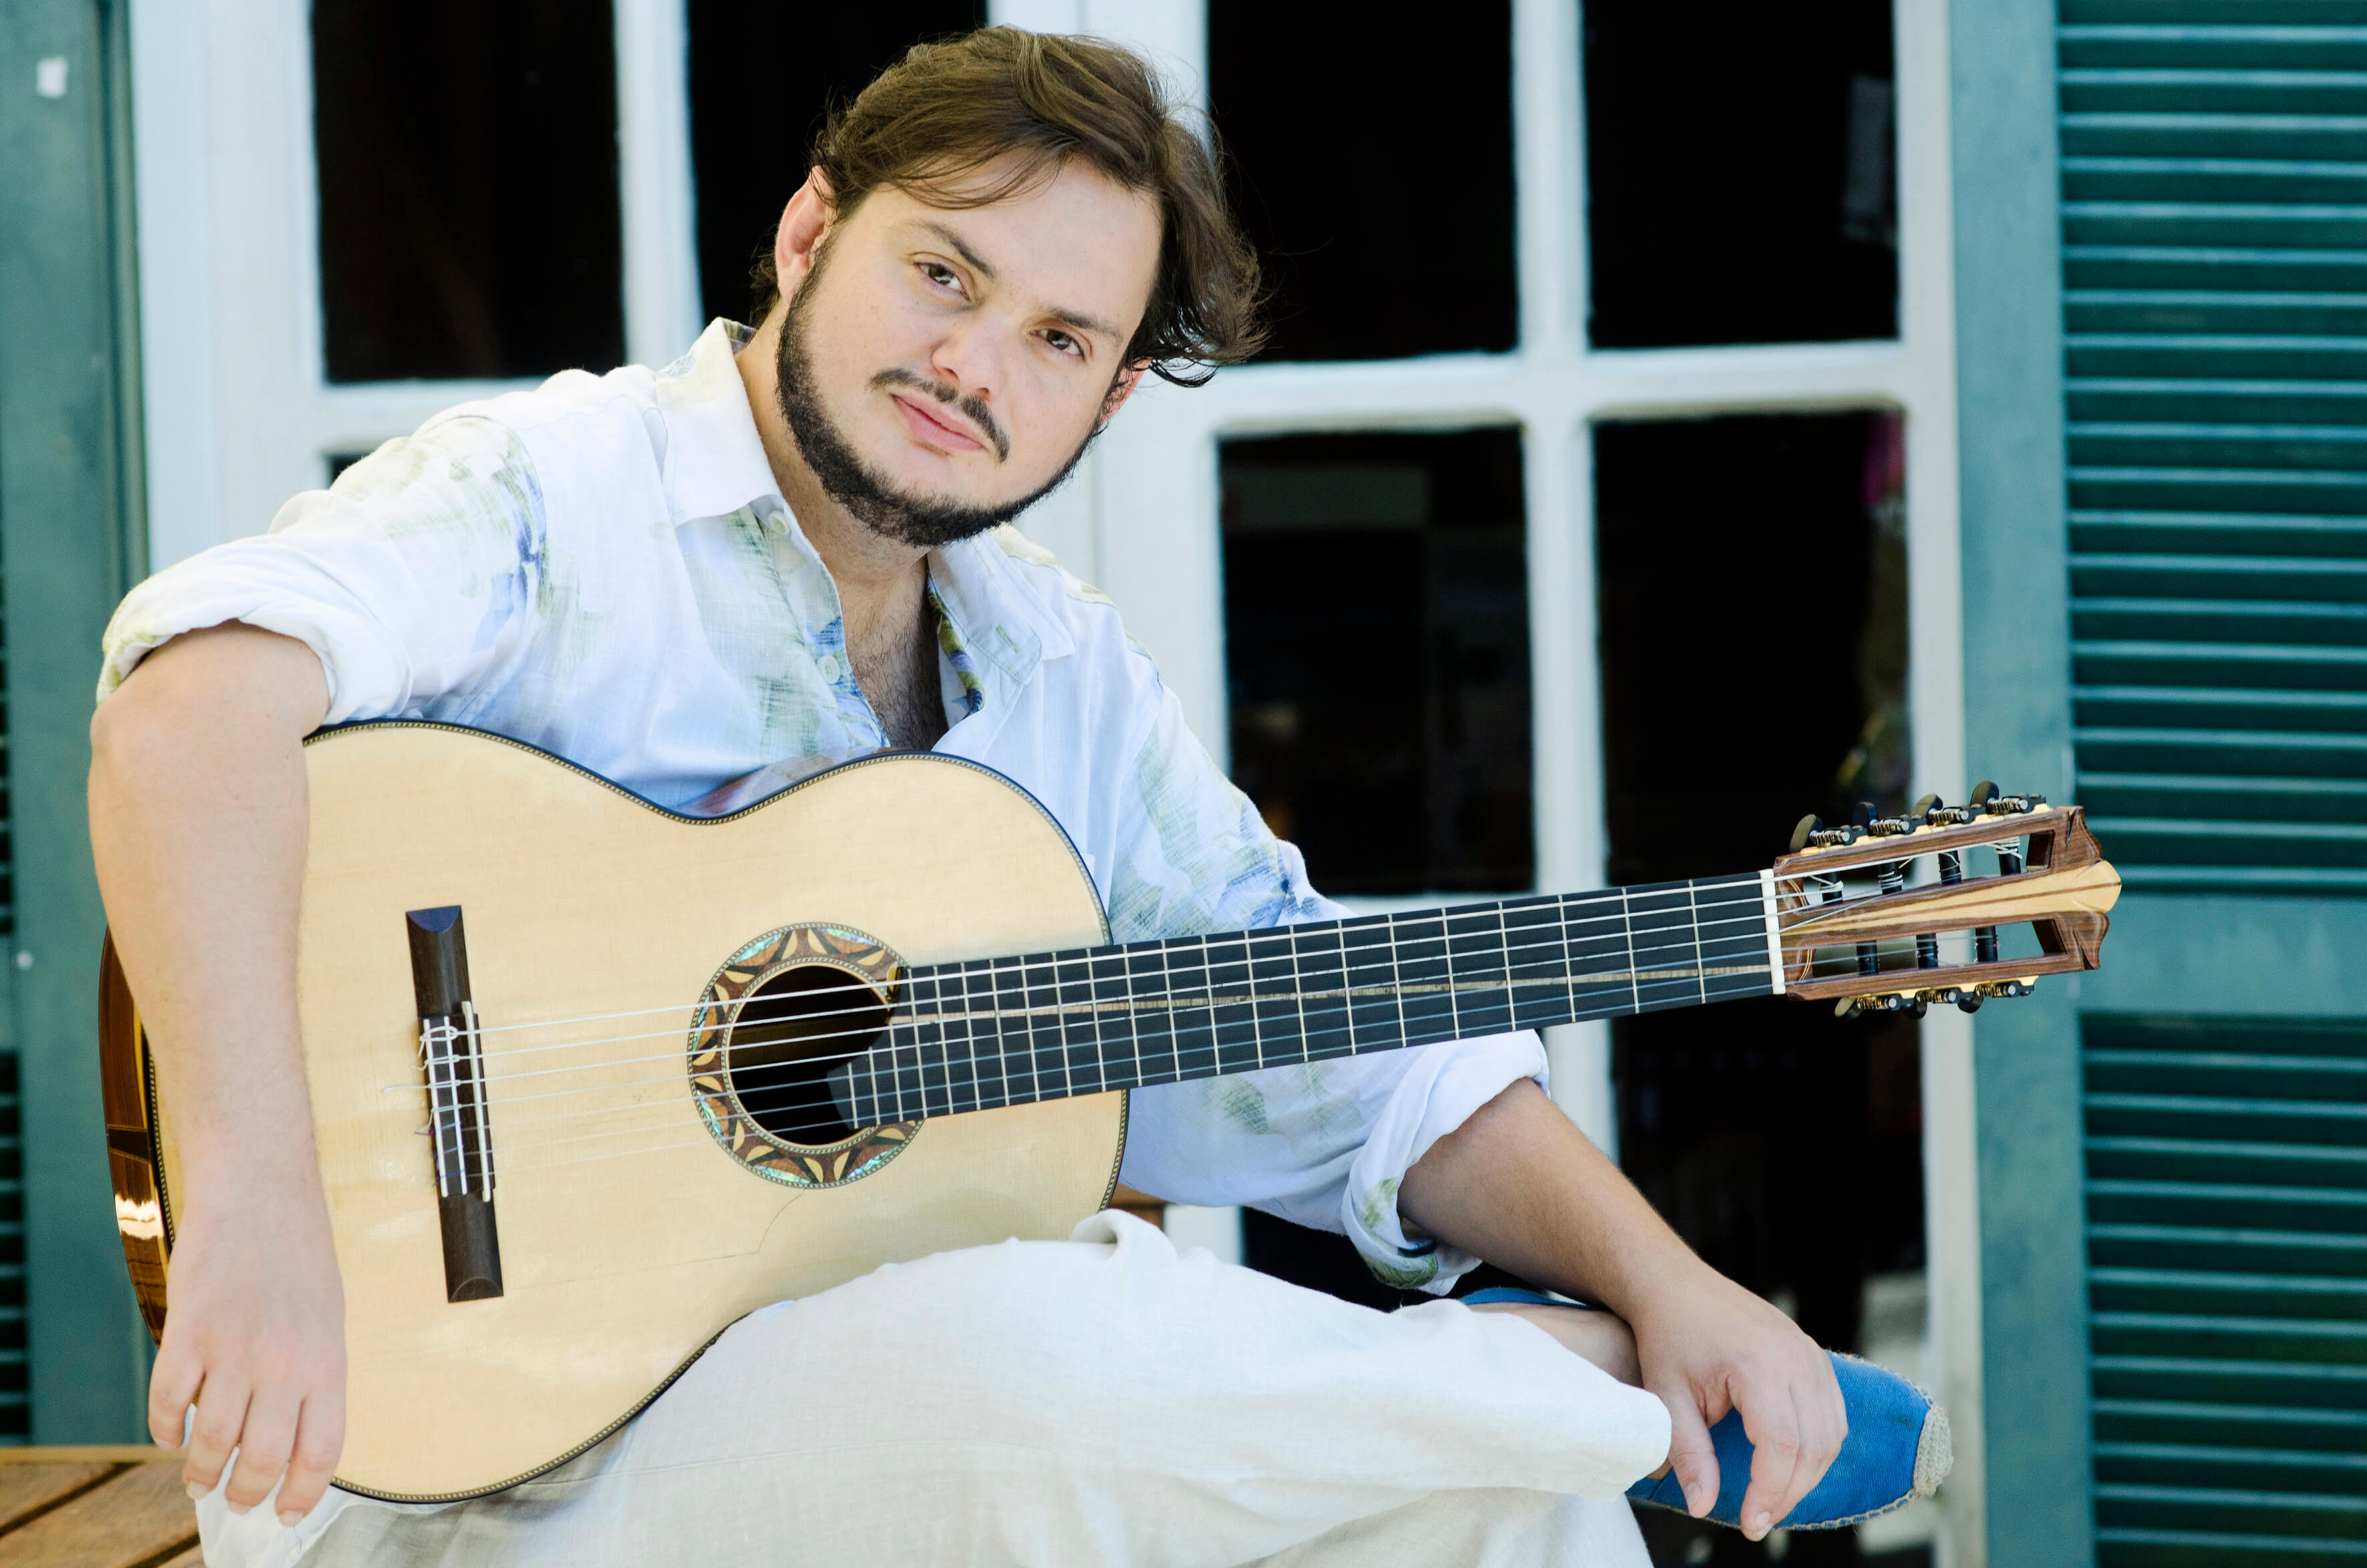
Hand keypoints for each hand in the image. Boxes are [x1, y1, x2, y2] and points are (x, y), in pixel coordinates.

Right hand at [148, 1185, 345, 1524]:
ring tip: (199, 1479)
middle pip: (263, 1461)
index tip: (287, 1514)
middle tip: (237, 1501)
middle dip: (247, 1494)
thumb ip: (313, 1376)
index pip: (321, 1453)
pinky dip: (166, 1429)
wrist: (260, 1190)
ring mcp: (234, 1350)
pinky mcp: (188, 1333)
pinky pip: (169, 1403)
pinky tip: (171, 1435)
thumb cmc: (298, 1253)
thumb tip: (292, 1439)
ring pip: (212, 1442)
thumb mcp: (327, 1318)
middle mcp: (285, 1364)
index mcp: (328, 1361)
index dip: (302, 1494)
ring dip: (201, 1471)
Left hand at [1628, 1263, 1844, 1541]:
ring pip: (1832, 1433)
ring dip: (1808, 1474)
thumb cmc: (1668, 1337)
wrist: (1675, 1285)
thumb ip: (1689, 1454)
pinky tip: (1789, 1464)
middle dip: (1790, 1492)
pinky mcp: (1813, 1354)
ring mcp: (1809, 1353)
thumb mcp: (1667, 1396)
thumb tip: (1704, 1507)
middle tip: (1759, 1520)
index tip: (1750, 1523)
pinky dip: (1819, 1446)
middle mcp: (1794, 1356)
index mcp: (1757, 1363)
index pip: (1782, 1445)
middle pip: (1814, 1445)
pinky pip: (1833, 1413)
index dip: (1771, 1492)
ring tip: (1771, 1497)